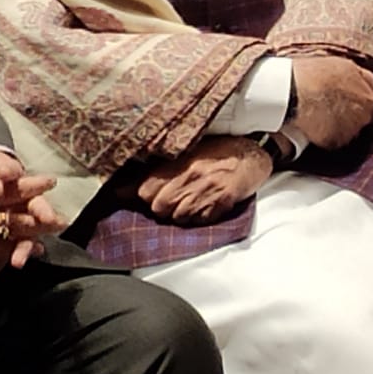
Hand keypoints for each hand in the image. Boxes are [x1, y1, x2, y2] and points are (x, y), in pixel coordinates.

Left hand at [136, 135, 271, 224]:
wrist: (251, 155)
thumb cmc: (216, 152)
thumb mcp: (186, 152)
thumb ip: (158, 169)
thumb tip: (122, 189)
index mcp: (178, 161)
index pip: (145, 190)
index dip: (144, 195)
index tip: (146, 195)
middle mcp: (190, 176)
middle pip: (159, 207)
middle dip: (161, 207)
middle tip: (172, 198)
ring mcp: (206, 191)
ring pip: (178, 218)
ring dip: (180, 214)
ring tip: (190, 200)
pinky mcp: (221, 204)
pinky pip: (199, 222)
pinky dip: (198, 218)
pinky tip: (204, 205)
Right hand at [290, 55, 372, 149]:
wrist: (291, 90)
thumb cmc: (315, 74)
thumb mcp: (344, 65)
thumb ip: (366, 80)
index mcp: (368, 97)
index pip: (369, 106)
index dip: (353, 102)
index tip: (340, 100)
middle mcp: (363, 116)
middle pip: (360, 120)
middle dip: (347, 115)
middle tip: (327, 106)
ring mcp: (349, 131)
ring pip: (347, 132)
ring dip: (336, 126)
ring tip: (318, 114)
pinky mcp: (334, 142)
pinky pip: (332, 142)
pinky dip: (324, 136)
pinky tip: (313, 124)